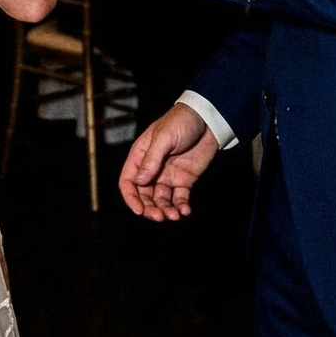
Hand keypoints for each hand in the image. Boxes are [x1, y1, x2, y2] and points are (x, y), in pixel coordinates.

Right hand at [118, 103, 219, 220]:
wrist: (207, 120)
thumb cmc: (180, 121)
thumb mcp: (164, 137)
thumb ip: (151, 159)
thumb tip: (138, 182)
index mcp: (140, 157)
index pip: (128, 181)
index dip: (131, 198)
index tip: (139, 210)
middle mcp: (151, 169)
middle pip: (144, 196)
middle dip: (150, 209)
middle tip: (160, 217)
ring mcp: (167, 176)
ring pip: (161, 200)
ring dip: (166, 210)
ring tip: (175, 216)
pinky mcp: (184, 180)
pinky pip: (179, 198)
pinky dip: (181, 207)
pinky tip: (185, 211)